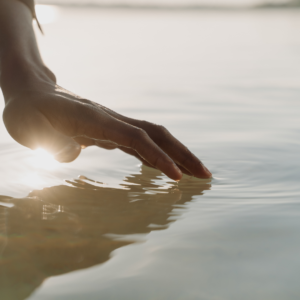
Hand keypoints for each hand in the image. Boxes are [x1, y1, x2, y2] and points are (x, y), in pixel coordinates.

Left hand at [3, 69, 210, 181]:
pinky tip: (167, 167)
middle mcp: (112, 119)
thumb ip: (52, 143)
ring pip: (154, 137)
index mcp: (95, 119)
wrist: (34, 93)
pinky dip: (159, 155)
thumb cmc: (29, 111)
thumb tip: (74, 154)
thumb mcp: (28, 128)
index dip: (158, 156)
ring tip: (195, 173)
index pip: (136, 138)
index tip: (176, 177)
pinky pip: (142, 143)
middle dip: (182, 154)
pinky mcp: (112, 131)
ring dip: (177, 154)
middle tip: (205, 175)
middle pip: (157, 134)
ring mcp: (114, 124)